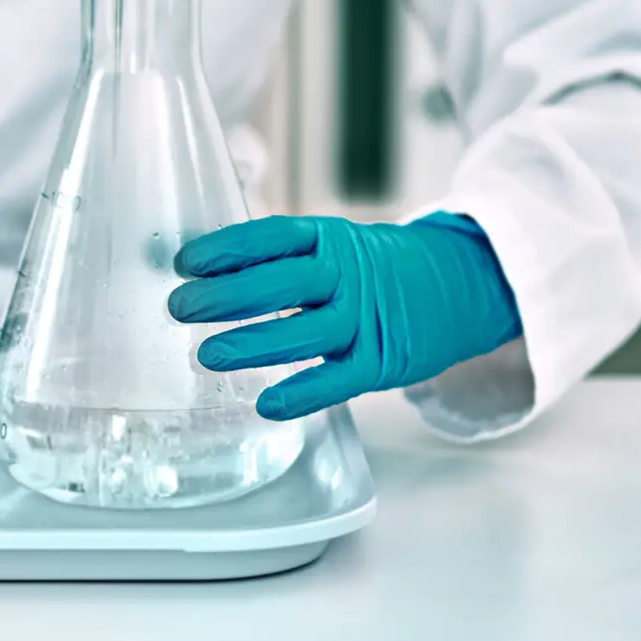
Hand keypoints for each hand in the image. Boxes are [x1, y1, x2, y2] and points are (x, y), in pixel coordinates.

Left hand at [168, 213, 521, 419]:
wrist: (460, 286)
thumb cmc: (377, 270)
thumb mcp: (336, 247)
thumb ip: (283, 260)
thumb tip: (207, 276)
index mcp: (329, 239)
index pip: (271, 237)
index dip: (227, 248)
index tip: (186, 263)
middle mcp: (346, 275)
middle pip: (280, 284)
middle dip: (225, 297)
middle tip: (180, 308)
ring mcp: (365, 319)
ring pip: (303, 331)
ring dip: (252, 344)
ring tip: (207, 354)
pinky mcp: (381, 361)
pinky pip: (337, 380)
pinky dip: (301, 393)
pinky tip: (266, 403)